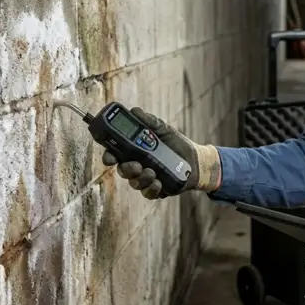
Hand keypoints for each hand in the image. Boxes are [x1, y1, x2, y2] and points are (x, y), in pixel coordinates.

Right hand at [102, 107, 221, 198]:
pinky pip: (147, 193)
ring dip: (141, 178)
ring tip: (152, 172)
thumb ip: (148, 121)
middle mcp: (137, 165)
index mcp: (134, 150)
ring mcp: (145, 178)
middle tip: (137, 165)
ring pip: (134, 183)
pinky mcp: (156, 189)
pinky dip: (151, 189)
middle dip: (127, 169)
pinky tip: (158, 183)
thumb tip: (134, 111)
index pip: (116, 154)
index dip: (109, 156)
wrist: (195, 160)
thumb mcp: (163, 129)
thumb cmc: (175, 143)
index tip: (110, 158)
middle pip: (122, 170)